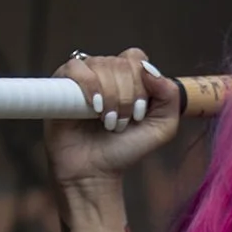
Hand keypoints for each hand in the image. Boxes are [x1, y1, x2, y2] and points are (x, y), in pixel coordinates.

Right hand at [45, 46, 181, 192]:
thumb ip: (170, 98)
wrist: (94, 172)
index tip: (139, 115)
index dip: (141, 84)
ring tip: (108, 123)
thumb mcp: (162, 129)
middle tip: (121, 124)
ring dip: (110, 98)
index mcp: (129, 77)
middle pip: (121, 64)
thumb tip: (151, 71)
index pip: (136, 58)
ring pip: (101, 65)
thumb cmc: (124, 150)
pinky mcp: (61, 83)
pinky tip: (94, 108)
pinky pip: (76, 68)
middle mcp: (106, 73)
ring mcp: (84, 76)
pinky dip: (89, 86)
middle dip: (126, 98)